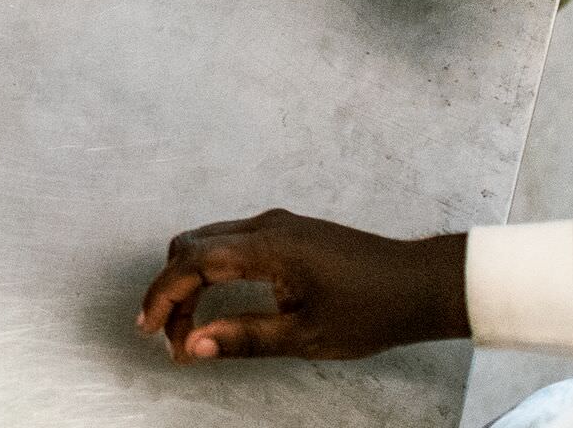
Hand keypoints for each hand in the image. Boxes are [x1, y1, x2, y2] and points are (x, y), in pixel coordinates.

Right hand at [137, 210, 469, 362]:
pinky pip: (231, 243)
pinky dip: (212, 272)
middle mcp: (268, 226)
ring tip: (193, 327)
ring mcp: (278, 225)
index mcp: (270, 247)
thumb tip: (197, 346)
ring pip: (209, 243)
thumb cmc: (375, 308)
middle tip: (173, 336)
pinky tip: (220, 304)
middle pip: (192, 247)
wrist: (422, 285)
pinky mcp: (288, 233)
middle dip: (173, 291)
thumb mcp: (307, 335)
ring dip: (192, 282)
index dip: (163, 295)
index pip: (193, 262)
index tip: (149, 327)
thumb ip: (246, 338)